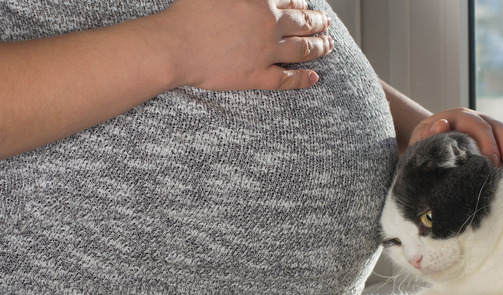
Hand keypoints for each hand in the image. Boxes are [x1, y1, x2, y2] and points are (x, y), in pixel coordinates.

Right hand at [158, 0, 333, 90]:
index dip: (301, 2)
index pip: (291, 0)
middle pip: (302, 22)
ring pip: (302, 49)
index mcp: (260, 0)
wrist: (174, 45)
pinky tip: (314, 77)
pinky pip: (286, 79)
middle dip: (317, 22)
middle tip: (325, 24)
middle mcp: (268, 24)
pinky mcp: (256, 75)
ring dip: (319, 47)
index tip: (305, 4)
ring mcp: (265, 51)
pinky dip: (303, 79)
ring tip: (328, 46)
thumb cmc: (187, 12)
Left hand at [409, 108, 502, 178]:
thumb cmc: (423, 148)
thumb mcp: (420, 143)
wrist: (429, 142)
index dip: (486, 143)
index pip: (476, 126)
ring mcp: (495, 127)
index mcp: (458, 118)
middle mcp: (481, 119)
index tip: (493, 163)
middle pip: (502, 130)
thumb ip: (427, 136)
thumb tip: (440, 124)